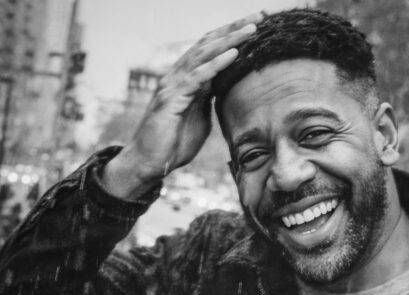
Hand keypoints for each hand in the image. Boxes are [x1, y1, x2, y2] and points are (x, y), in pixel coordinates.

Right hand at [102, 14, 260, 198]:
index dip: (232, 36)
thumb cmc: (172, 143)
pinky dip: (215, 64)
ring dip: (229, 41)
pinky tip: (233, 54)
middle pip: (208, 45)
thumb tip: (224, 88)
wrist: (149, 163)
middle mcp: (177, 76)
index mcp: (186, 79)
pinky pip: (197, 77)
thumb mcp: (199, 117)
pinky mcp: (171, 99)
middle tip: (259, 17)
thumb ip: (209, 99)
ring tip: (251, 30)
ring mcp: (172, 85)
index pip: (211, 50)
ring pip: (203, 55)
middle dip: (234, 30)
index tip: (257, 26)